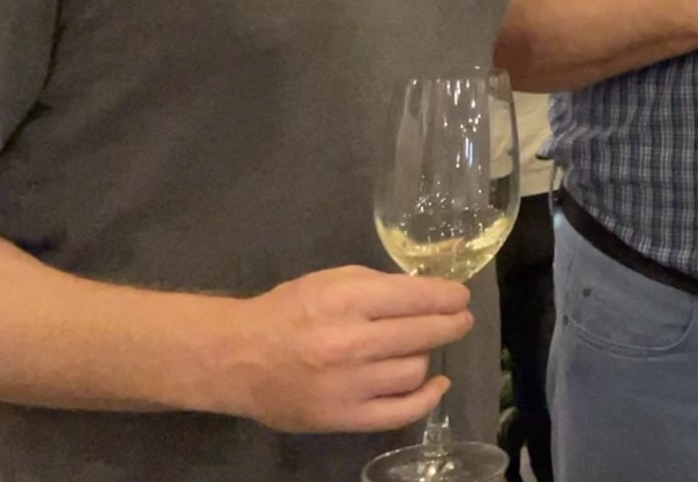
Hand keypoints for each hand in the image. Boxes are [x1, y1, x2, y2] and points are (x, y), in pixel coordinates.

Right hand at [214, 265, 472, 433]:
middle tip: (462, 319)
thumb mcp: (332, 280)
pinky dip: (426, 399)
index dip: (448, 297)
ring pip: (414, 370)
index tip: (461, 297)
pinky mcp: (342, 417)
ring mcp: (347, 385)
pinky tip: (437, 384)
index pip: (416, 297)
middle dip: (452, 323)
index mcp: (346, 300)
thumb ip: (381, 284)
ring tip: (422, 347)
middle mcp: (349, 343)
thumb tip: (430, 291)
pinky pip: (399, 413)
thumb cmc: (287, 311)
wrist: (236, 358)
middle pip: (423, 334)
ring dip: (426, 356)